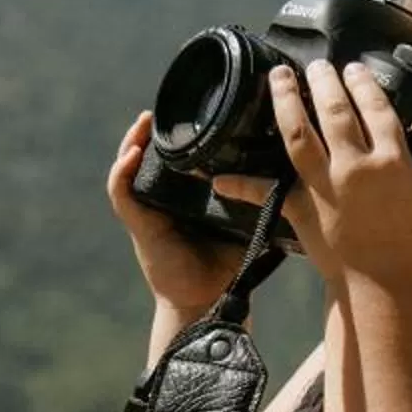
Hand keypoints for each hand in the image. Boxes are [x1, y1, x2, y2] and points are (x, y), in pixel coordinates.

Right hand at [106, 110, 247, 319]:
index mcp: (185, 198)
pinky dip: (122, 172)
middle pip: (148, 158)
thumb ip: (260, 199)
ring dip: (131, 143)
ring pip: (128, 169)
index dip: (175, 137)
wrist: (208, 301)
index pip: (174, 160)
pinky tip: (132, 154)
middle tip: (161, 109)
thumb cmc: (227, 266)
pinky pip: (121, 193)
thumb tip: (290, 172)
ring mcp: (147, 212)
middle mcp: (163, 201)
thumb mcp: (247, 222)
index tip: (189, 112)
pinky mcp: (138, 225)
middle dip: (151, 132)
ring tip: (144, 121)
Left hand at [214, 61, 411, 287]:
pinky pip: (267, 192)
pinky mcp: (300, 207)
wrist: (382, 283)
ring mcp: (324, 185)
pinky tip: (216, 177)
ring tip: (279, 77)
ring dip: (286, 99)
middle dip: (323, 80)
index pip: (376, 107)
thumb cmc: (411, 240)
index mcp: (391, 161)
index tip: (352, 68)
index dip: (363, 83)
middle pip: (335, 110)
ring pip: (298, 133)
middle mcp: (355, 166)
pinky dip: (241, 185)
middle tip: (316, 65)